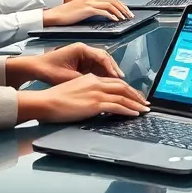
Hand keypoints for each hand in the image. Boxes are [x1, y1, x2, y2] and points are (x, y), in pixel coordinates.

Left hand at [6, 42, 125, 86]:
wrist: (35, 68)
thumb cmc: (48, 69)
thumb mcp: (67, 77)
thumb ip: (84, 80)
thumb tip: (99, 86)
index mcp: (81, 49)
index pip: (102, 56)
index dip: (111, 67)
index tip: (117, 77)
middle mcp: (84, 50)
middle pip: (105, 58)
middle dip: (113, 69)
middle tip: (122, 80)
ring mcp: (84, 56)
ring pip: (102, 64)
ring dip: (109, 73)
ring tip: (117, 83)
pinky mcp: (82, 62)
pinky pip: (96, 68)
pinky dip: (102, 75)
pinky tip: (106, 83)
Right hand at [18, 74, 148, 122]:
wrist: (46, 102)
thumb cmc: (55, 99)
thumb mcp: (74, 91)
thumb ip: (87, 93)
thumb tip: (95, 102)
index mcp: (91, 78)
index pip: (114, 82)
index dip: (127, 89)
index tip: (134, 95)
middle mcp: (96, 83)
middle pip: (122, 87)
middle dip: (135, 95)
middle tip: (145, 102)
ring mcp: (97, 93)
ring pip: (123, 96)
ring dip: (136, 103)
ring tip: (144, 109)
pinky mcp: (96, 103)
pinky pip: (117, 106)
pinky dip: (128, 110)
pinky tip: (134, 114)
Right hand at [43, 0, 131, 25]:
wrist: (55, 14)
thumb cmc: (67, 13)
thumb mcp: (82, 7)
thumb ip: (93, 7)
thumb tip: (105, 12)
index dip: (120, 4)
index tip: (126, 10)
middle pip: (113, 0)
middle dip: (123, 8)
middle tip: (130, 15)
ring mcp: (89, 2)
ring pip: (110, 5)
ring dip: (119, 12)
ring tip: (125, 18)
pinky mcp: (86, 9)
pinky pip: (103, 11)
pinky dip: (111, 15)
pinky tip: (115, 20)